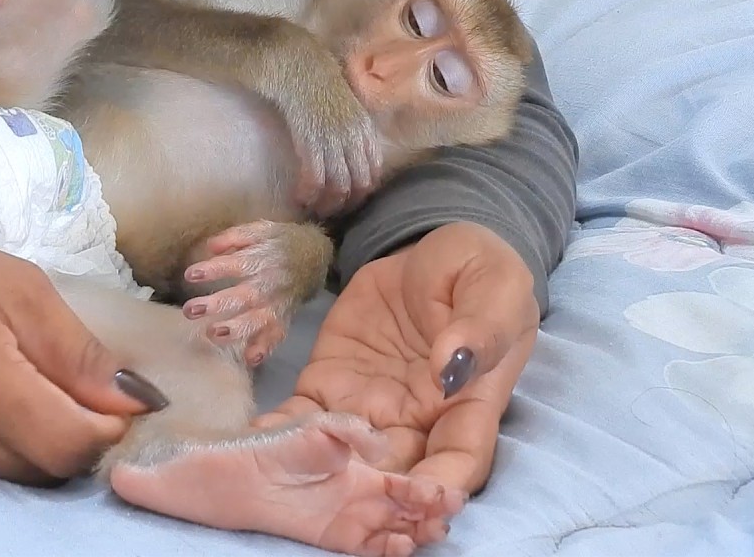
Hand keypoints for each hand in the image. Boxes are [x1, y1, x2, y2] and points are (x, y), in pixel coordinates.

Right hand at [0, 224, 166, 483]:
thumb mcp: (22, 291)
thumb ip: (80, 354)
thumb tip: (137, 401)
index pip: (68, 447)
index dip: (103, 431)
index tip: (108, 405)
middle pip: (38, 471)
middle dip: (68, 439)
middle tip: (61, 396)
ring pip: (0, 480)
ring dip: (23, 448)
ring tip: (8, 395)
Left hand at [257, 222, 537, 536]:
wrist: (424, 253)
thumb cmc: (476, 271)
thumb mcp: (494, 286)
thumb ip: (481, 328)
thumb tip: (452, 366)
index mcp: (469, 401)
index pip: (461, 458)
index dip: (443, 484)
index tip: (426, 498)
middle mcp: (418, 417)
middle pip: (400, 473)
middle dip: (375, 497)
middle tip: (347, 500)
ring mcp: (370, 405)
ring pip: (347, 456)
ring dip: (322, 473)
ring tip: (294, 474)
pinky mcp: (329, 383)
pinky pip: (304, 416)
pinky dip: (281, 432)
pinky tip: (259, 438)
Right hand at [284, 51, 383, 218]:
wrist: (301, 69)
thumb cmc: (321, 87)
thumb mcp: (347, 109)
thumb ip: (354, 132)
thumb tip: (352, 158)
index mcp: (365, 131)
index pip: (373, 171)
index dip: (363, 191)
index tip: (350, 201)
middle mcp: (354, 139)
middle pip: (358, 183)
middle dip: (346, 204)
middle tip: (331, 213)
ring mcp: (333, 142)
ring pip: (338, 185)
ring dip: (326, 203)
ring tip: (314, 209)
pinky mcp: (311, 143)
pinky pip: (315, 177)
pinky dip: (309, 193)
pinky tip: (300, 197)